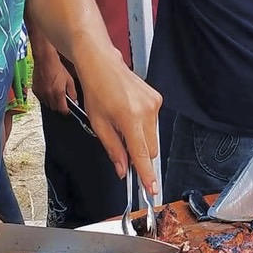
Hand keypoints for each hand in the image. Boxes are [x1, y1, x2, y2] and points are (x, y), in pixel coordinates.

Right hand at [30, 43, 75, 113]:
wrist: (45, 59)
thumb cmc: (57, 68)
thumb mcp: (69, 80)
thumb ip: (72, 92)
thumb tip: (75, 101)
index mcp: (58, 93)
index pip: (62, 109)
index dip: (66, 111)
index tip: (68, 110)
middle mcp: (48, 95)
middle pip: (54, 108)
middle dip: (59, 107)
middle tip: (63, 101)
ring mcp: (40, 93)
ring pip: (47, 104)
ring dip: (52, 103)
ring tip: (55, 94)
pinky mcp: (35, 90)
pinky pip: (40, 98)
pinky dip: (45, 97)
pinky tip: (48, 91)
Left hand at [71, 50, 161, 197]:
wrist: (102, 63)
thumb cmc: (96, 90)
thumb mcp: (98, 124)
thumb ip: (113, 149)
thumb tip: (123, 169)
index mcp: (129, 118)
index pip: (142, 155)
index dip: (146, 175)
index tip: (151, 189)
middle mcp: (146, 111)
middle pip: (150, 149)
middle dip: (139, 155)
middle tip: (122, 150)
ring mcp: (154, 103)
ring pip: (152, 137)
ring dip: (140, 139)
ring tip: (122, 124)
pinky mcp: (157, 99)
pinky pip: (153, 123)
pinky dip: (142, 126)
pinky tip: (129, 114)